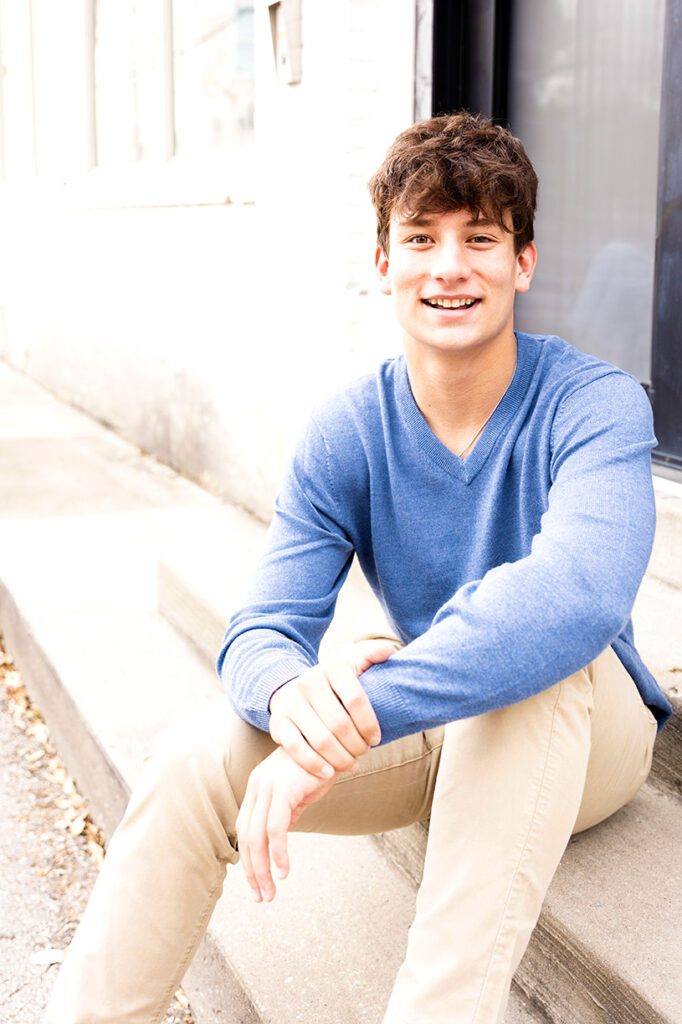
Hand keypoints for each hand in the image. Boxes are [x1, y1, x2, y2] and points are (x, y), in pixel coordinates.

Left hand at [236, 747, 334, 901]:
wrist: (335, 740)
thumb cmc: (319, 766)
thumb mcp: (298, 794)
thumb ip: (285, 813)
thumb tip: (277, 840)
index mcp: (257, 788)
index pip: (244, 831)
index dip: (248, 861)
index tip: (258, 885)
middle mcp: (257, 786)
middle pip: (246, 839)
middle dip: (253, 873)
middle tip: (262, 898)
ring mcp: (268, 786)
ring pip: (257, 838)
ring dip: (262, 870)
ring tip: (270, 893)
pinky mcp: (283, 789)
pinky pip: (275, 830)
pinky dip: (278, 854)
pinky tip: (284, 872)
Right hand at [268, 638, 395, 777]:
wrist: (290, 687)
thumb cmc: (331, 681)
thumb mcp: (350, 661)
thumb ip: (371, 654)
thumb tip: (389, 651)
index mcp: (332, 667)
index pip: (356, 700)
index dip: (369, 724)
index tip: (376, 738)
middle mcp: (309, 682)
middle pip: (339, 724)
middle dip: (356, 745)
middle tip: (363, 753)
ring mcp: (292, 703)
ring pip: (321, 739)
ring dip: (340, 758)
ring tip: (352, 765)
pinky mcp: (278, 722)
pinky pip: (296, 748)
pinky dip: (314, 763)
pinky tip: (329, 772)